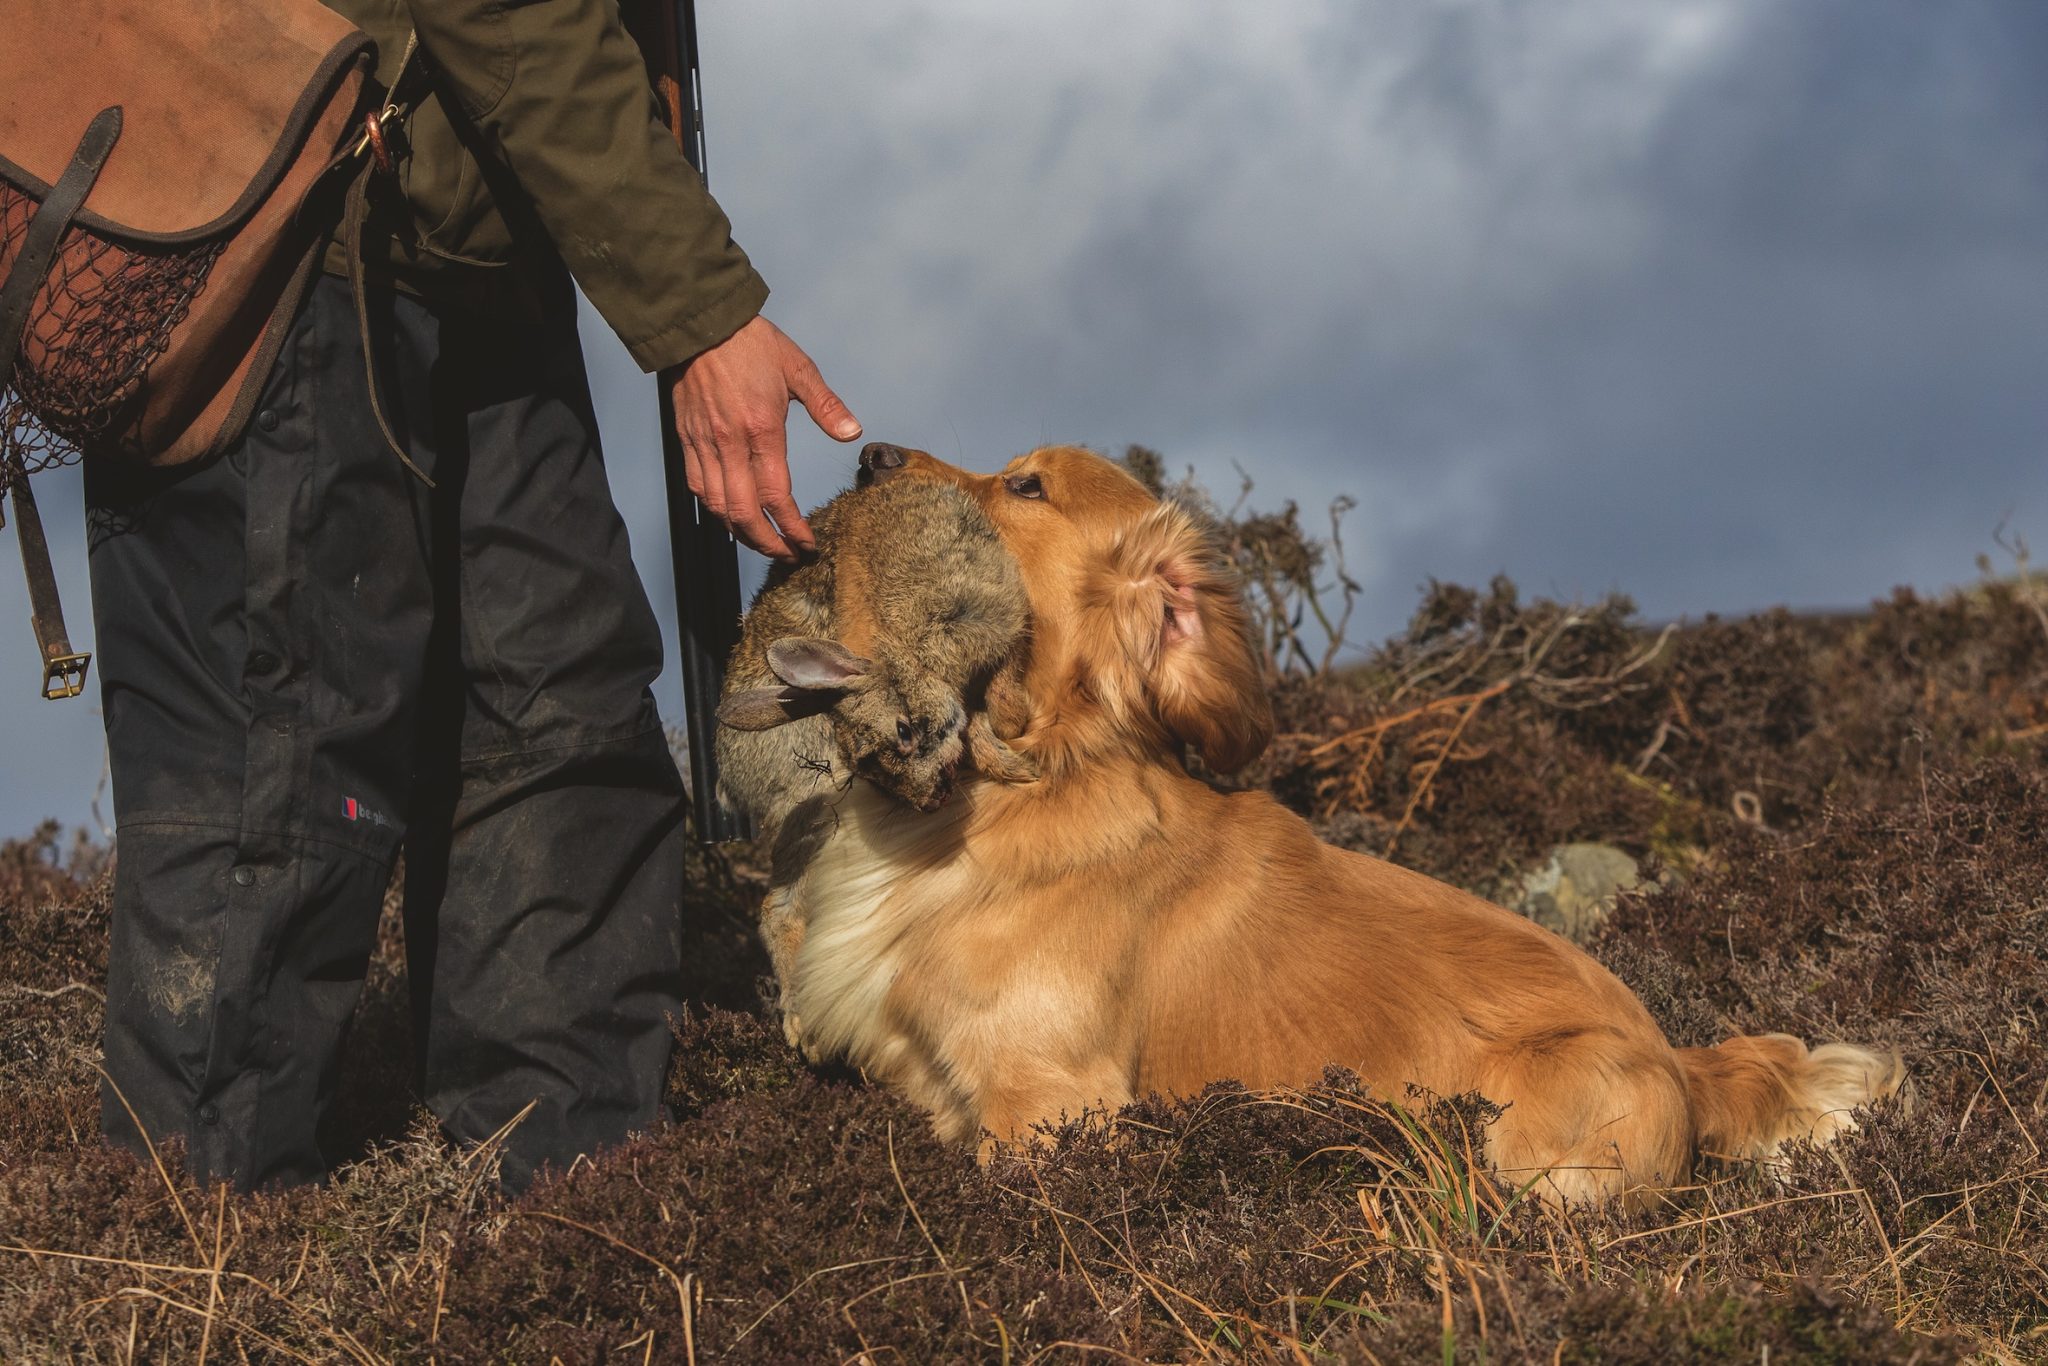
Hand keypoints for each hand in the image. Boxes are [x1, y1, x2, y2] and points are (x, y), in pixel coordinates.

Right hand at [673, 315, 861, 559]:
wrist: (702, 323)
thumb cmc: (751, 343)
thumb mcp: (798, 368)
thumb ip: (826, 405)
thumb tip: (852, 433)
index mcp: (762, 429)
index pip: (775, 496)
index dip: (792, 528)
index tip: (806, 544)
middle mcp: (730, 443)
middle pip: (743, 514)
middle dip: (766, 543)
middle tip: (786, 554)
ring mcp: (705, 443)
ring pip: (716, 507)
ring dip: (739, 532)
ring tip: (761, 541)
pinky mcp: (687, 439)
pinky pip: (697, 486)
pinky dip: (714, 509)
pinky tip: (730, 514)